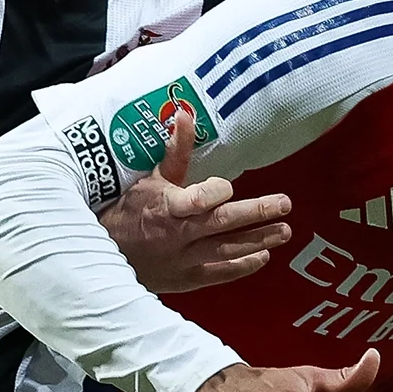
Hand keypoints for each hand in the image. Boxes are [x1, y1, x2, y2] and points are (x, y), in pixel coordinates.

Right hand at [100, 104, 291, 292]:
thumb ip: (176, 150)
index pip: (197, 199)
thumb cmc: (130, 210)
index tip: (229, 186)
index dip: (215, 192)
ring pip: (226, 250)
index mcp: (166, 206)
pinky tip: (264, 256)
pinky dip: (242, 266)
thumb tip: (185, 113)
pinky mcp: (186, 278)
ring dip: (257, 240)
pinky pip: (219, 274)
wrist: (107, 253)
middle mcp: (177, 234)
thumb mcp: (151, 178)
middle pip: (221, 224)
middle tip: (285, 204)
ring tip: (284, 231)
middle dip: (255, 213)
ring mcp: (182, 259)